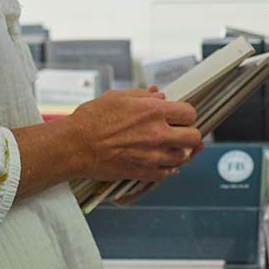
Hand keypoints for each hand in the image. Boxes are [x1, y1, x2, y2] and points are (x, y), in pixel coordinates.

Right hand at [65, 87, 202, 183]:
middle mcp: (158, 134)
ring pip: (184, 157)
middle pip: (193, 137)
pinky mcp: (143, 172)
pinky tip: (164, 162)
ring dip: (180, 151)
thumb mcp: (119, 96)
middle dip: (189, 133)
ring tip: (173, 146)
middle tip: (180, 131)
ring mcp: (152, 156)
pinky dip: (169, 168)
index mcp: (154, 111)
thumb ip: (144, 95)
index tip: (180, 115)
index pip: (189, 113)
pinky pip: (168, 173)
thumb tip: (159, 95)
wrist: (75, 145)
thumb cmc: (92, 119)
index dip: (186, 114)